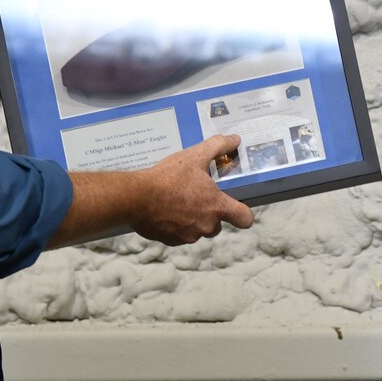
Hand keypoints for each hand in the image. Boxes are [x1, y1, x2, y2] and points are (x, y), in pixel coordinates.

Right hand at [131, 135, 254, 245]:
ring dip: (192, 219)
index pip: (244, 218)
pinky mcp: (171, 241)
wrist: (137, 197)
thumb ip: (218, 146)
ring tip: (177, 201)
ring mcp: (188, 236)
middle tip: (195, 196)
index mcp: (217, 207)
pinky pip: (179, 235)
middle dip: (210, 213)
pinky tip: (164, 210)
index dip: (243, 214)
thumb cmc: (169, 177)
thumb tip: (235, 139)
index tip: (236, 207)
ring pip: (197, 229)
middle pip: (217, 224)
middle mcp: (206, 226)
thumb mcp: (195, 156)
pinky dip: (175, 225)